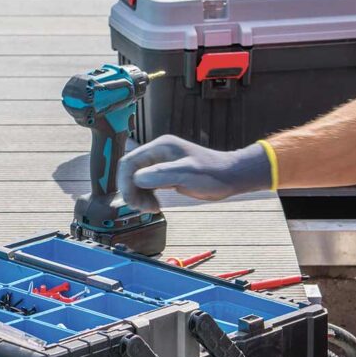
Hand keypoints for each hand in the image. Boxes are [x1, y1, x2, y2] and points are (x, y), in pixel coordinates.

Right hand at [117, 136, 272, 212]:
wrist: (230, 177)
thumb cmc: (213, 173)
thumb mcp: (187, 174)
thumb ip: (161, 174)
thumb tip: (137, 179)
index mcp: (160, 147)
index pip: (129, 162)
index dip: (125, 182)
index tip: (132, 201)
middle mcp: (158, 153)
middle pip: (130, 171)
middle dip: (132, 191)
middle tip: (143, 209)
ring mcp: (162, 163)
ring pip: (137, 180)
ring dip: (138, 196)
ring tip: (151, 209)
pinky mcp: (167, 175)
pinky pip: (147, 185)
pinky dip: (147, 197)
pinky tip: (155, 206)